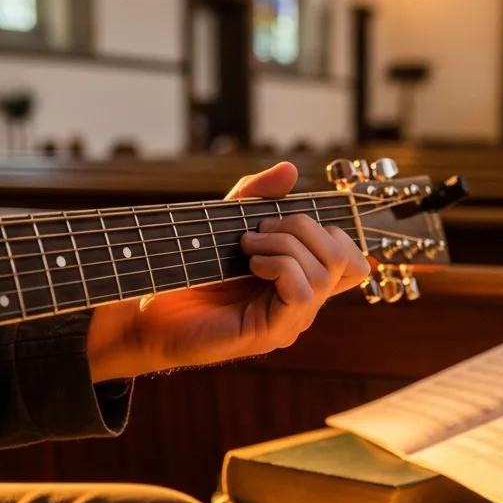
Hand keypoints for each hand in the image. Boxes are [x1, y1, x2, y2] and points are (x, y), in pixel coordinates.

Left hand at [87, 162, 370, 380]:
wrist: (150, 315)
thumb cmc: (188, 274)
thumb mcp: (225, 224)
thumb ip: (257, 197)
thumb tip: (291, 169)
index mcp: (303, 281)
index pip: (353, 260)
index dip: (333, 230)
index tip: (284, 219)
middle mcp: (305, 304)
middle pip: (345, 257)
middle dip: (302, 226)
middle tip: (258, 229)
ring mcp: (292, 321)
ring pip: (323, 271)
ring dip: (283, 243)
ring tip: (246, 245)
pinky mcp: (273, 333)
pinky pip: (302, 290)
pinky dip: (278, 265)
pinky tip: (250, 265)